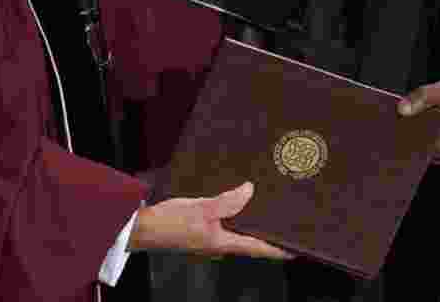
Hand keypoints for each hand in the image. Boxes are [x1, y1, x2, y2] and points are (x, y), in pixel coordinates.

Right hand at [128, 181, 292, 259]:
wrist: (142, 228)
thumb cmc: (169, 223)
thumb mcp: (201, 209)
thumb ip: (228, 202)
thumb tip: (249, 191)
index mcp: (223, 243)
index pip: (259, 248)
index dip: (279, 249)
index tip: (297, 248)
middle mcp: (220, 244)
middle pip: (251, 241)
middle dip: (268, 235)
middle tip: (285, 224)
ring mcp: (210, 239)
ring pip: (238, 232)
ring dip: (252, 224)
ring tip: (267, 212)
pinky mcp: (201, 231)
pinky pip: (225, 225)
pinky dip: (236, 216)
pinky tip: (238, 204)